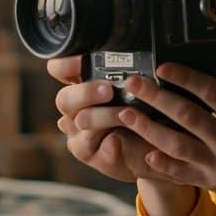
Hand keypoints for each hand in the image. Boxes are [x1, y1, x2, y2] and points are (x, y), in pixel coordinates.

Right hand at [48, 56, 197, 215]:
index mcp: (84, 86)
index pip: (60, 71)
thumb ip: (133, 76)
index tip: (80, 61)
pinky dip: (106, 146)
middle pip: (65, 98)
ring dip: (104, 116)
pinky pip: (91, 149)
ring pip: (81, 121)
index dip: (64, 65)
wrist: (155, 150)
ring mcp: (80, 134)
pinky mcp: (91, 155)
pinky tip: (116, 141)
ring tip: (126, 113)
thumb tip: (140, 60)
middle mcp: (76, 110)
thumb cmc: (146, 114)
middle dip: (87, 92)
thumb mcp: (141, 90)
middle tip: (109, 90)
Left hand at [118, 34, 215, 215]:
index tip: (163, 66)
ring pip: (178, 145)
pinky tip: (145, 151)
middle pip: (188, 116)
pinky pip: (183, 174)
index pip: (213, 93)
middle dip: (156, 98)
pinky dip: (163, 164)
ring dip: (148, 129)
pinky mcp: (214, 183)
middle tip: (132, 83)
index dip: (186, 77)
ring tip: (126, 113)